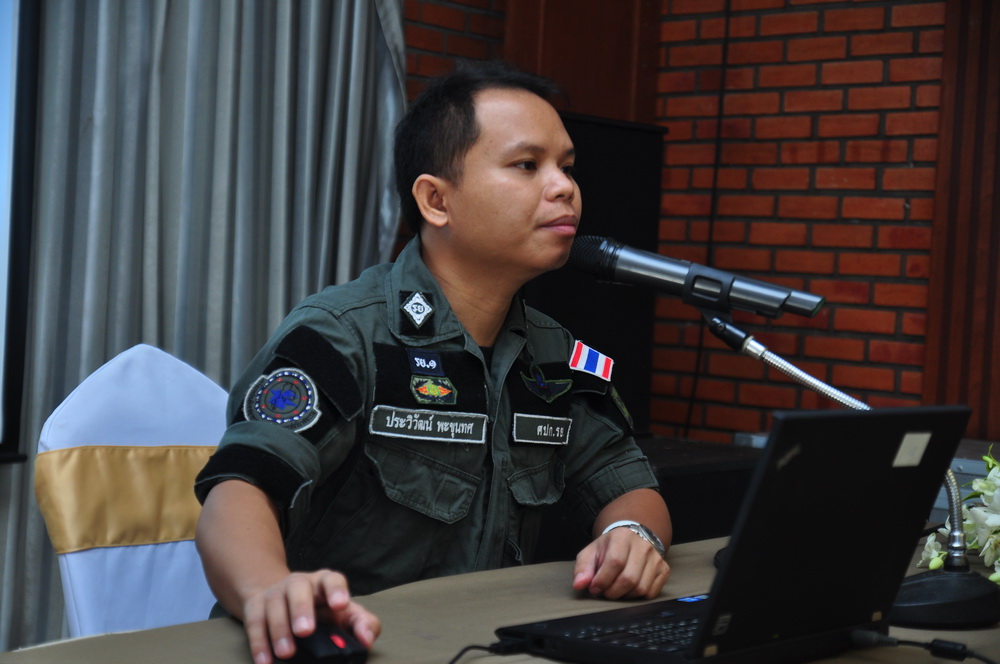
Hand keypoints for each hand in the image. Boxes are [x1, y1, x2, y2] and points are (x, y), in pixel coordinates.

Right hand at [241, 570, 380, 663]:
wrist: (283, 598)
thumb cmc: (321, 610)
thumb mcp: (345, 614)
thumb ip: (362, 624)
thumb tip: (366, 639)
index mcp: (324, 582)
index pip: (332, 579)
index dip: (336, 590)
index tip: (340, 604)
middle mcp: (299, 583)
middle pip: (299, 587)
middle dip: (301, 608)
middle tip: (306, 631)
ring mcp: (275, 593)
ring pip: (275, 604)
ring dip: (279, 629)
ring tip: (287, 653)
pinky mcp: (255, 606)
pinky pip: (254, 622)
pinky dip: (259, 643)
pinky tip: (265, 660)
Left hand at [572, 527, 670, 599]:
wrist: (630, 539)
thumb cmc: (608, 548)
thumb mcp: (591, 553)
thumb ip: (582, 568)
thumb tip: (579, 585)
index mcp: (622, 537)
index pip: (615, 562)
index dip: (602, 580)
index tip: (594, 588)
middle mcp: (643, 546)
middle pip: (629, 578)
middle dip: (612, 592)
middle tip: (604, 591)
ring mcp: (656, 558)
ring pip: (641, 588)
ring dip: (624, 596)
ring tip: (615, 590)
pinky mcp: (663, 569)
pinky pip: (652, 592)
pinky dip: (638, 597)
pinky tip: (628, 590)